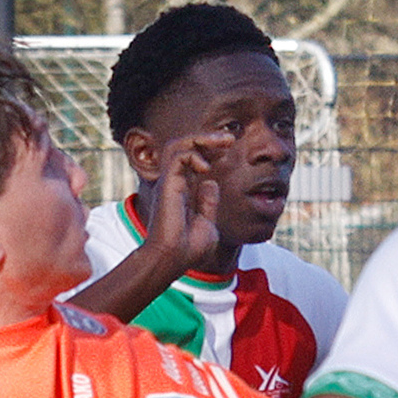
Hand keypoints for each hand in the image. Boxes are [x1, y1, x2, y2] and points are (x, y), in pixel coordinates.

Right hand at [142, 131, 234, 271]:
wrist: (173, 259)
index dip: (209, 151)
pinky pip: (178, 155)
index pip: (192, 160)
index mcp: (182, 192)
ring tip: (223, 141)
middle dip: (207, 138)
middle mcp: (173, 183)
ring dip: (201, 139)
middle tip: (229, 138)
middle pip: (184, 148)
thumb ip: (208, 203)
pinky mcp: (167, 183)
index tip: (229, 149)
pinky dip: (194, 154)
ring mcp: (169, 182)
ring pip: (178, 145)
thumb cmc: (188, 250)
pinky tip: (206, 168)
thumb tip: (211, 183)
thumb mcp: (207, 224)